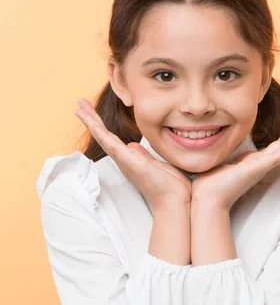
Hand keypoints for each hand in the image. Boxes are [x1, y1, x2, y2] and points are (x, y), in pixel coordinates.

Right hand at [75, 98, 191, 208]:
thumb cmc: (168, 185)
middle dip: (91, 118)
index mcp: (129, 158)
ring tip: (80, 109)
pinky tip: (94, 125)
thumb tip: (133, 146)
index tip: (90, 109)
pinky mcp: (132, 164)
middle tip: (79, 103)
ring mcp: (126, 162)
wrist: (174, 201)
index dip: (100, 122)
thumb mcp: (155, 164)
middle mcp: (123, 160)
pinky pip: (114, 147)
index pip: (111, 136)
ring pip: (104, 139)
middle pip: (103, 135)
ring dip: (92, 123)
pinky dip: (103, 135)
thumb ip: (142, 154)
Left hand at [191, 115, 279, 210]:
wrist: (207, 199)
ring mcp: (259, 168)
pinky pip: (274, 158)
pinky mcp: (255, 170)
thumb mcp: (224, 165)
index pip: (273, 147)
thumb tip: (228, 152)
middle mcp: (259, 165)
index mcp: (253, 163)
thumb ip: (231, 159)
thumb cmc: (211, 184)